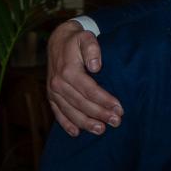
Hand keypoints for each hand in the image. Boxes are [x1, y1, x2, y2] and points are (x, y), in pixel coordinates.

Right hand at [46, 20, 122, 136]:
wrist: (58, 40)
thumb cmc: (77, 40)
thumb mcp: (86, 37)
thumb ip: (92, 49)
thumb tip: (95, 67)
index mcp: (68, 71)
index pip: (90, 90)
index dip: (105, 101)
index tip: (119, 108)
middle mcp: (58, 83)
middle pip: (81, 103)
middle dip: (100, 114)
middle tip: (116, 122)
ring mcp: (53, 91)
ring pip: (70, 111)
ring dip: (86, 123)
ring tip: (101, 130)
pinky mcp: (51, 96)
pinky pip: (57, 113)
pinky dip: (66, 124)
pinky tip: (76, 133)